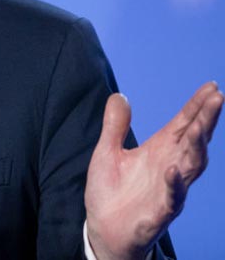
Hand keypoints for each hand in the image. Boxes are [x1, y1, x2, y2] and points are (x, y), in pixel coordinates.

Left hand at [85, 81, 222, 259]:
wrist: (103, 229)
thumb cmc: (111, 192)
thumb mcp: (107, 152)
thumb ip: (115, 125)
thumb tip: (119, 96)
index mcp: (159, 150)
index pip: (184, 124)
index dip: (198, 106)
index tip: (212, 87)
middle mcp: (170, 167)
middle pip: (194, 140)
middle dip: (206, 120)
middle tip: (217, 98)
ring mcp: (169, 189)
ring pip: (191, 166)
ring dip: (197, 146)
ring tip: (200, 126)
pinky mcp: (160, 212)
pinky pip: (173, 198)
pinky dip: (175, 184)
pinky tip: (173, 169)